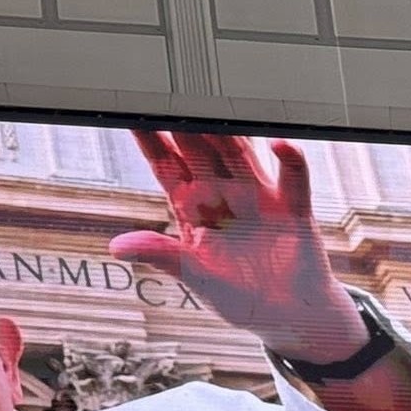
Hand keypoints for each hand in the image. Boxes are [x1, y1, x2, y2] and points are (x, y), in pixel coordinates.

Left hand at [113, 131, 367, 363]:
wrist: (287, 317)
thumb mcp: (193, 278)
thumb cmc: (238, 295)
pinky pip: (293, 178)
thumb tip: (117, 246)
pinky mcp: (293, 208)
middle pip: (201, 150)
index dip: (150, 140)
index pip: (166, 166)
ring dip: (229, 132)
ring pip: (241, 154)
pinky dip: (288, 159)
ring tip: (216, 106)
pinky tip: (277, 144)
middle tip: (172, 92)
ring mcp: (259, 197)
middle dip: (186, 124)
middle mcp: (224, 194)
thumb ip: (160, 255)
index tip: (132, 114)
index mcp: (193, 208)